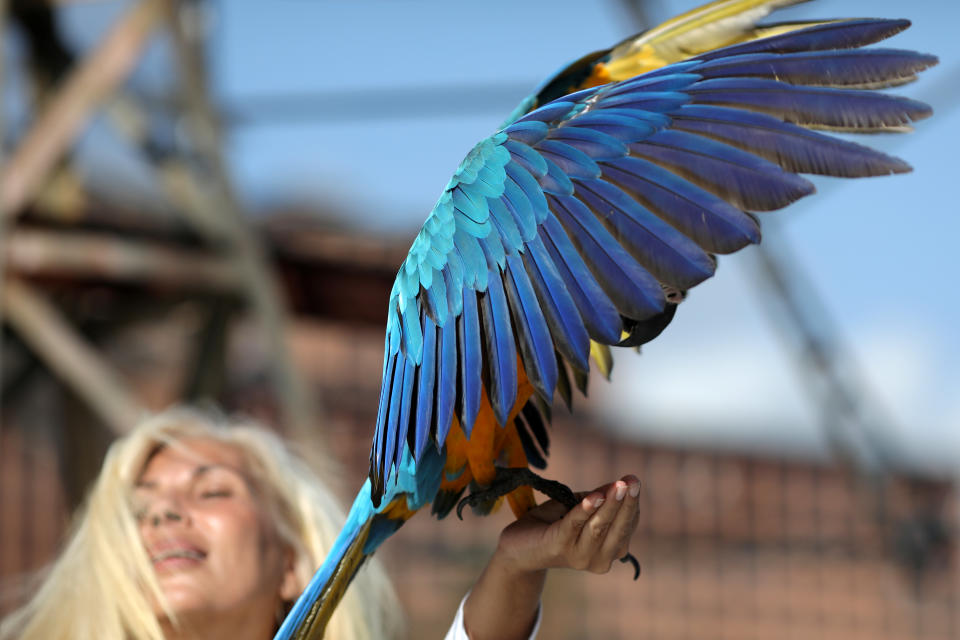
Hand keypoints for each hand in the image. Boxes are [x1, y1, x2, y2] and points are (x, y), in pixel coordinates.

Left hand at [495, 475, 640, 575]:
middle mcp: (600, 559)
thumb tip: (619, 484)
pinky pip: (575, 525)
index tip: (634, 480)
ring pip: (599, 526)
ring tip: (619, 485)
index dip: (632, 503)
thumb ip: (598, 498)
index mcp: (609, 551)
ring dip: (610, 504)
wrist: (517, 548)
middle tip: (633, 481)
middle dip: (627, 503)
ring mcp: (580, 556)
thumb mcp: (578, 507)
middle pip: (619, 527)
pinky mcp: (559, 547)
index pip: (628, 525)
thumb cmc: (551, 525)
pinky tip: (593, 497)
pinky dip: (585, 510)